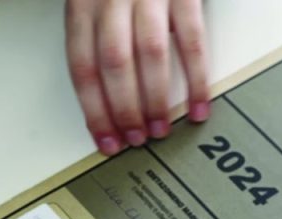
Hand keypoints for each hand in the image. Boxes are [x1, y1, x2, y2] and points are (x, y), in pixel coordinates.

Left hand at [65, 0, 209, 155]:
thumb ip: (92, 35)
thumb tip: (100, 97)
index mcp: (83, 3)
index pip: (83, 67)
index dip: (94, 110)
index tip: (105, 142)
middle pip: (113, 65)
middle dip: (124, 111)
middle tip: (136, 140)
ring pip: (149, 55)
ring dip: (155, 100)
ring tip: (161, 130)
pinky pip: (191, 39)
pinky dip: (196, 79)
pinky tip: (197, 105)